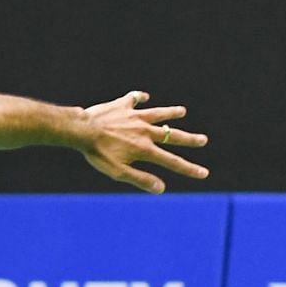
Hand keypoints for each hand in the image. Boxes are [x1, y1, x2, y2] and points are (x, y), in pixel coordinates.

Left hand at [79, 90, 208, 193]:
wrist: (82, 130)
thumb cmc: (98, 153)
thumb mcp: (118, 172)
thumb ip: (140, 179)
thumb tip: (161, 189)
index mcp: (145, 149)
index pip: (172, 162)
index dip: (189, 168)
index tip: (203, 173)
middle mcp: (145, 131)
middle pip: (173, 135)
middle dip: (189, 139)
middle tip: (203, 139)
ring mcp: (134, 116)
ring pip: (158, 114)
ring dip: (171, 113)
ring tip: (182, 111)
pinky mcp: (122, 105)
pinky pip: (134, 99)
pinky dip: (140, 98)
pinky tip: (144, 97)